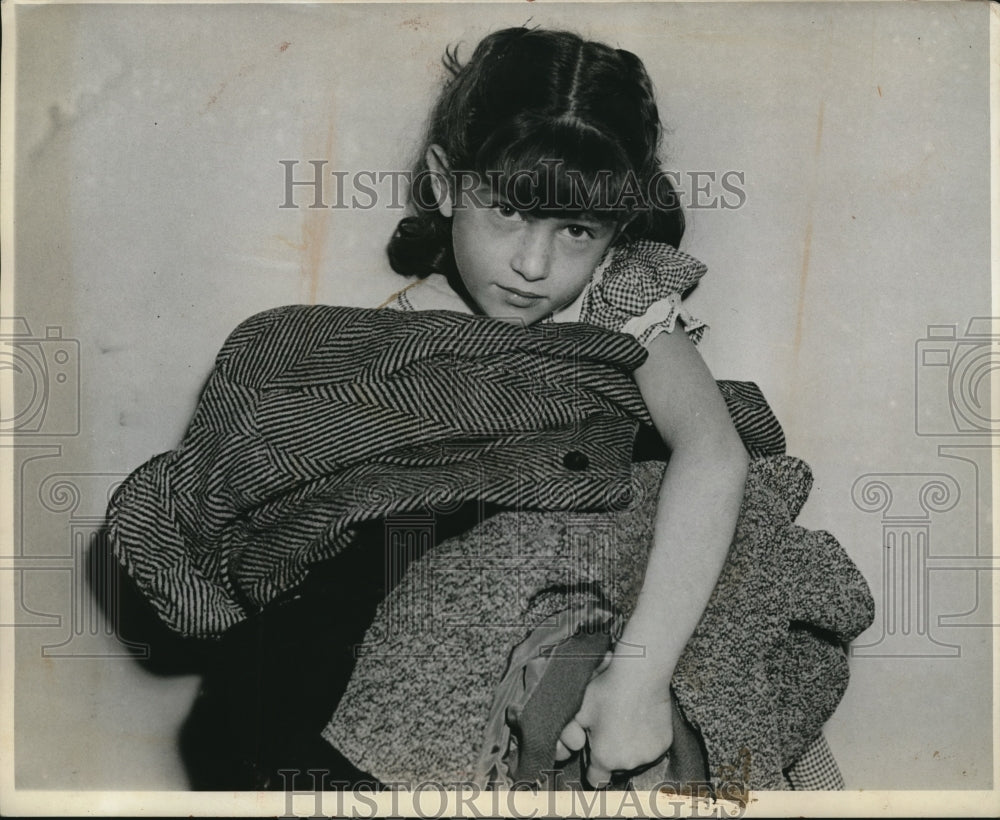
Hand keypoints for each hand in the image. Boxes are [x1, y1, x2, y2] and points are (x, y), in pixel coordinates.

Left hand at [555, 655, 673, 787]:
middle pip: (616, 770)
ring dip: (629, 751)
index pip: (596, 780)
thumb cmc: (606, 692)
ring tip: (624, 726)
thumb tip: (559, 754)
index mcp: (604, 758)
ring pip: (635, 762)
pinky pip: (651, 751)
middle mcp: (628, 763)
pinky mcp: (664, 745)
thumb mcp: (579, 713)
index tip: (593, 755)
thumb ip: (567, 738)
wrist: (640, 677)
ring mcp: (648, 756)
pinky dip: (646, 743)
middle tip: (608, 732)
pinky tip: (640, 723)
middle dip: (611, 757)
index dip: (593, 768)